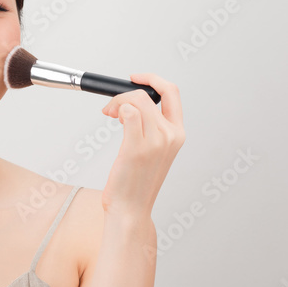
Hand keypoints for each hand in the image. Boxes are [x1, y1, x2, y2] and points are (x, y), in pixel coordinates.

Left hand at [100, 73, 184, 218]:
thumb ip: (150, 128)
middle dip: (124, 94)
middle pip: (146, 95)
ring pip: (135, 101)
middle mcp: (170, 135)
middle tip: (112, 107)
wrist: (130, 208)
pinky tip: (111, 118)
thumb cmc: (136, 183)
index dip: (153, 79)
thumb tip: (132, 106)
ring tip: (109, 114)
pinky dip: (116, 109)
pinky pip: (127, 113)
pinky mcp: (137, 148)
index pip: (172, 93)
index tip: (136, 77)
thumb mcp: (153, 152)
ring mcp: (155, 142)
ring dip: (116, 102)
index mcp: (177, 134)